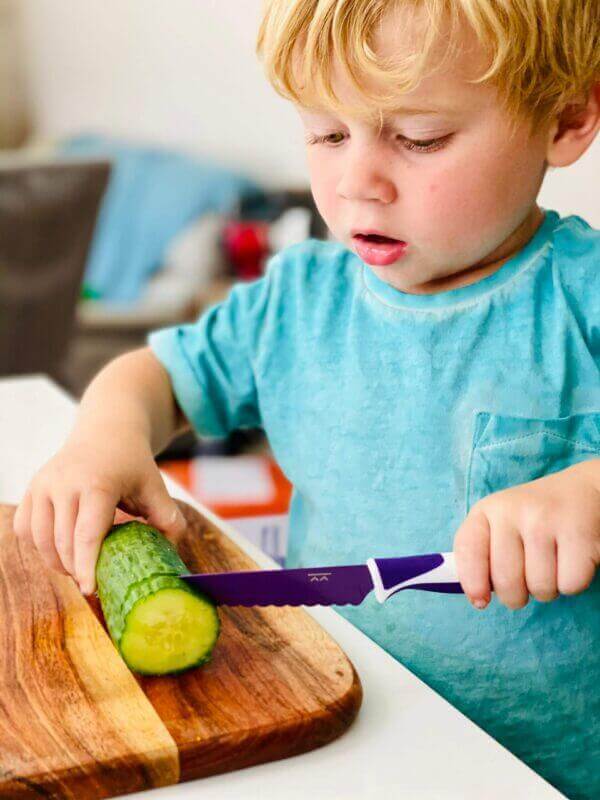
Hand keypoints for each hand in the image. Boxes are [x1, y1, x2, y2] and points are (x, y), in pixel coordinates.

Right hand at [12, 430, 186, 595]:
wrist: (106, 431)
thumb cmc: (132, 463)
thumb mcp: (154, 486)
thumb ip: (167, 517)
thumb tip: (172, 550)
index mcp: (98, 483)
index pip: (86, 534)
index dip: (86, 566)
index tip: (90, 590)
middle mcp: (65, 483)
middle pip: (63, 542)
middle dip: (76, 569)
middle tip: (92, 581)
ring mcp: (44, 485)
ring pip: (40, 539)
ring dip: (56, 562)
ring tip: (77, 567)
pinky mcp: (33, 488)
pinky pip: (25, 528)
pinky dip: (38, 546)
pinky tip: (59, 549)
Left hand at [453, 460, 599, 609]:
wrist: (585, 490)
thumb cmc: (537, 518)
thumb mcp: (502, 523)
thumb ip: (483, 554)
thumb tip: (477, 598)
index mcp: (488, 510)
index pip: (467, 550)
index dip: (472, 582)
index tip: (480, 601)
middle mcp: (512, 511)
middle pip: (506, 582)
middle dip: (517, 596)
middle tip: (527, 581)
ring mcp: (545, 520)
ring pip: (540, 588)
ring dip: (548, 588)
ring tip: (552, 564)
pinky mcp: (578, 532)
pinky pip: (570, 585)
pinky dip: (573, 583)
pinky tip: (572, 560)